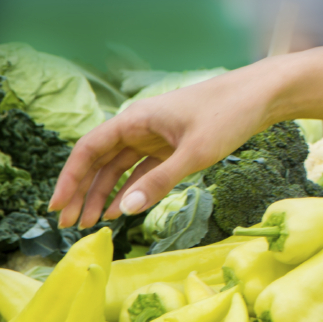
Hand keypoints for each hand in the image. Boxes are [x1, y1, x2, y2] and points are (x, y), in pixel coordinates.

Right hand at [49, 39, 322, 226]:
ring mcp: (157, 136)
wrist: (265, 95)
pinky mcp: (175, 145)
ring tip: (91, 225)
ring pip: (120, 168)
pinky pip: (144, 170)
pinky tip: (122, 211)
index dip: (69, 179)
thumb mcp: (195, 153)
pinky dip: (132, 190)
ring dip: (105, 195)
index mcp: (136, 120)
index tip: (57, 207)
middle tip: (69, 225)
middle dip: (83, 193)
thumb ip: (159, 182)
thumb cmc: (230, 115)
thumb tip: (124, 211)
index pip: (89, 150)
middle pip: (100, 162)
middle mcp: (140, 126)